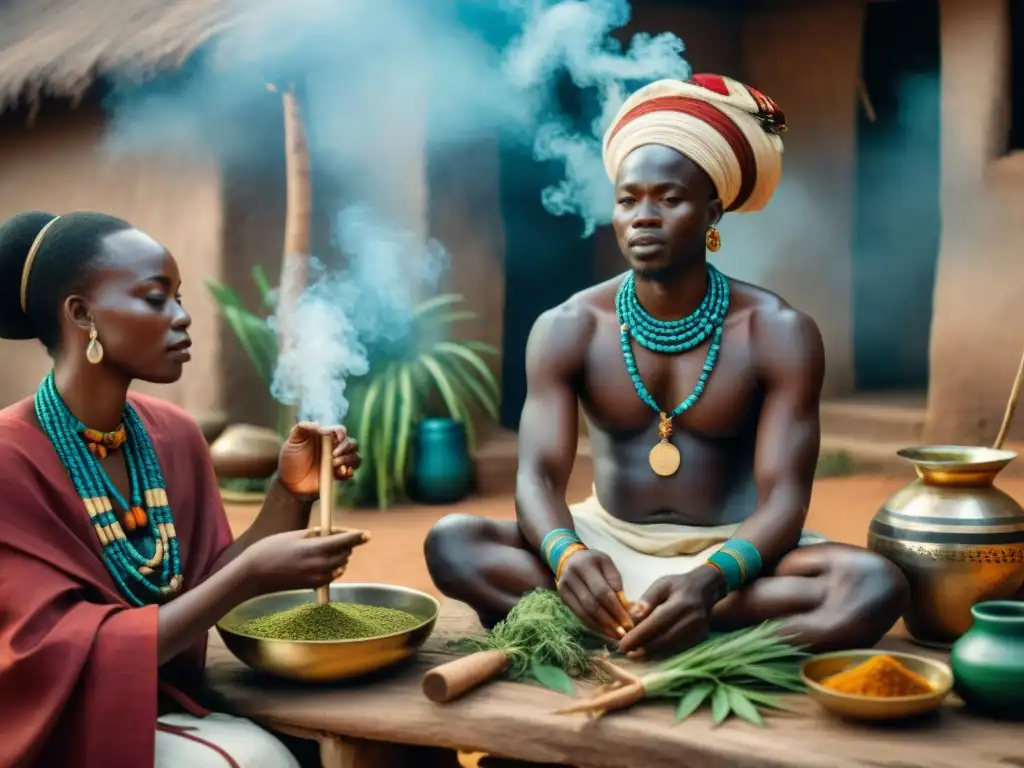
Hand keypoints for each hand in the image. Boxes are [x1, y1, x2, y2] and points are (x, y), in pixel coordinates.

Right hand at [241, 527, 368, 595]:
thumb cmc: (270, 550)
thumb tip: (330, 534)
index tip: (367, 534)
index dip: (358, 537)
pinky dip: (330, 567)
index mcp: (316, 549)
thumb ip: (316, 535)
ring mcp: (317, 578)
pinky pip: (331, 575)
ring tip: (319, 547)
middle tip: (330, 534)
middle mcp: (320, 566)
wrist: (253, 576)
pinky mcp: (313, 586)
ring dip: (338, 556)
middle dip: (344, 543)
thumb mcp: (294, 536)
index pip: (346, 542)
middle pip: (345, 553)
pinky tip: (317, 561)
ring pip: (340, 565)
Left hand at [278, 423, 360, 500]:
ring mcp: (337, 462)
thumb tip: (322, 426)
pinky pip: (351, 472)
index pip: (341, 430)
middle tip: (333, 454)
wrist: (289, 484)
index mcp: (325, 437)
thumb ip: (303, 427)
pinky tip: (340, 473)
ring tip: (334, 465)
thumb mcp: (293, 440)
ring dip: (348, 459)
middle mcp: (334, 448)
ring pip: (355, 457)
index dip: (342, 433)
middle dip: (346, 447)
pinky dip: (349, 472)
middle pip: (352, 442)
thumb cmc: (290, 459)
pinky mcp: (338, 475)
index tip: (337, 438)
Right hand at [556, 549, 633, 640]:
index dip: (615, 609)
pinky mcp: (562, 598)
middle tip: (623, 633)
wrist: (570, 558)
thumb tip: (625, 607)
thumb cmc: (594, 562)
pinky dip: (593, 625)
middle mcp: (571, 577)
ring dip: (601, 627)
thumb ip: (616, 582)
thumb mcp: (607, 564)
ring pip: (583, 613)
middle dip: (609, 621)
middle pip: (591, 605)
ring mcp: (563, 588)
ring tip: (616, 635)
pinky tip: (604, 631)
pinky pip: (579, 615)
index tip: (628, 622)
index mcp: (585, 565)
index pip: (601, 591)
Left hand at [617, 567, 721, 655]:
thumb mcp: (661, 584)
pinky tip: (648, 652)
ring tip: (633, 654)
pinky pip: (678, 649)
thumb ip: (647, 600)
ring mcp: (698, 631)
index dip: (639, 636)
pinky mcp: (700, 639)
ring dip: (651, 653)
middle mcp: (692, 620)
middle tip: (625, 651)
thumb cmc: (678, 585)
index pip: (657, 623)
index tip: (622, 644)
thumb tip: (632, 618)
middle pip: (664, 639)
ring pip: (671, 647)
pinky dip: (662, 652)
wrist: (705, 589)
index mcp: (681, 603)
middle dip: (642, 648)